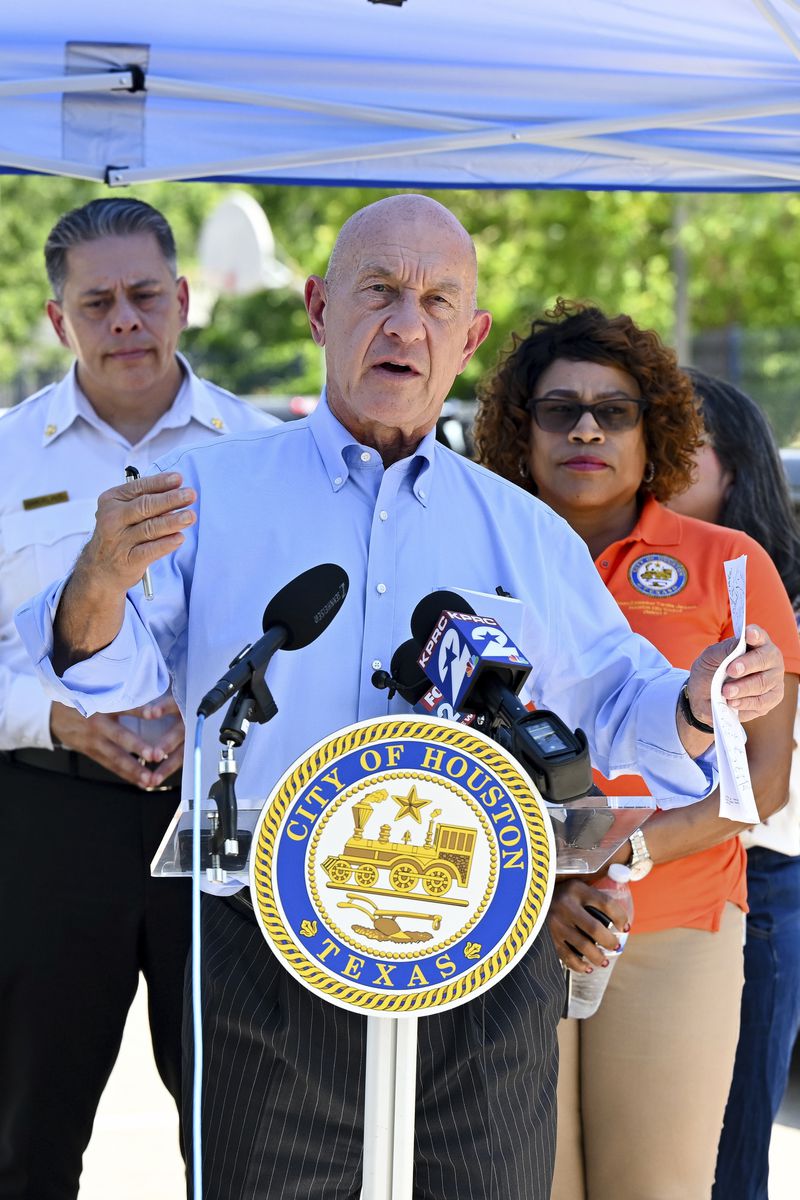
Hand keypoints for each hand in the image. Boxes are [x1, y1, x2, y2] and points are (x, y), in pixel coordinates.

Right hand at [50, 694, 184, 789]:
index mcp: (100, 706)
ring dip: (134, 770)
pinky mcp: (91, 753)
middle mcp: (97, 725)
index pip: (122, 706)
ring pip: (115, 757)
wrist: (52, 716)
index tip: (154, 713)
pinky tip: (142, 783)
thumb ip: (118, 695)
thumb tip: (147, 694)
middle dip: (138, 747)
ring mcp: (93, 742)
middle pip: (119, 736)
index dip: (138, 710)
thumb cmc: (81, 700)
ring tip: (151, 779)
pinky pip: (111, 766)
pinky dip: (126, 775)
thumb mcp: (95, 693)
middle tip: (156, 756)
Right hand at [77, 470, 196, 596]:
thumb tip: (175, 492)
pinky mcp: (128, 560)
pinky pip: (151, 550)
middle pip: (145, 506)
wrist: (100, 568)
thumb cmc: (118, 534)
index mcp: (112, 500)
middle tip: (190, 495)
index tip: (178, 479)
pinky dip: (166, 544)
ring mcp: (119, 540)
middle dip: (170, 499)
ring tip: (190, 516)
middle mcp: (113, 519)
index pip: (138, 487)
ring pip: (150, 528)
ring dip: (173, 521)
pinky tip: (179, 538)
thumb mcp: (123, 512)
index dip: (160, 482)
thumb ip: (145, 502)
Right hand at [546, 880, 629, 973]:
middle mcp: (566, 905)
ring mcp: (556, 923)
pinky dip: (579, 966)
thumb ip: (593, 894)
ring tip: (604, 961)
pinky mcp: (548, 938)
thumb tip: (619, 905)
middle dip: (610, 941)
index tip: (625, 927)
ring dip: (598, 957)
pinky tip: (587, 968)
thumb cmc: (558, 892)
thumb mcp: (574, 886)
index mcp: (576, 889)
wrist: (525, 896)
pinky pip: (567, 956)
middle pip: (595, 928)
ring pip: (583, 946)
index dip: (620, 917)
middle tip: (616, 946)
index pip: (606, 903)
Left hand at [686, 624, 784, 725]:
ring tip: (726, 692)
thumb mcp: (710, 658)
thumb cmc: (710, 671)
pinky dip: (746, 702)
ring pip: (763, 683)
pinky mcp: (772, 698)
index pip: (758, 635)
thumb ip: (724, 650)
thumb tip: (739, 643)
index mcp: (755, 642)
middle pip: (764, 659)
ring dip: (743, 688)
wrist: (703, 697)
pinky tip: (733, 703)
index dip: (755, 634)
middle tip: (731, 670)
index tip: (748, 634)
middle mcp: (769, 658)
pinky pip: (762, 701)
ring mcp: (773, 679)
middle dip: (747, 664)